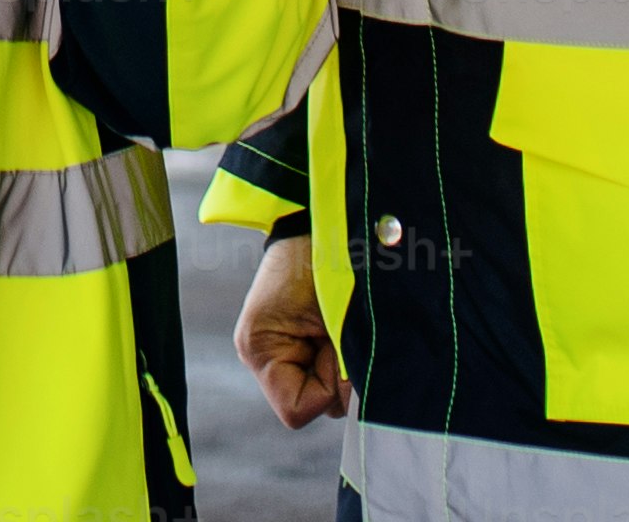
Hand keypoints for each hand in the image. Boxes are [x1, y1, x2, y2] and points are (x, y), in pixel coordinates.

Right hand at [236, 232, 345, 426]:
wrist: (316, 218)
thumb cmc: (325, 258)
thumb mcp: (338, 315)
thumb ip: (349, 362)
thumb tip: (369, 400)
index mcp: (260, 350)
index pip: (297, 410)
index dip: (329, 388)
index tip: (338, 350)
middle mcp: (262, 358)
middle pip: (316, 404)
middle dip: (340, 375)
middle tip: (345, 332)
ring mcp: (278, 352)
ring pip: (328, 392)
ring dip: (346, 365)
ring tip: (344, 325)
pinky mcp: (296, 343)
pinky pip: (327, 371)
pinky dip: (343, 356)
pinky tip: (343, 329)